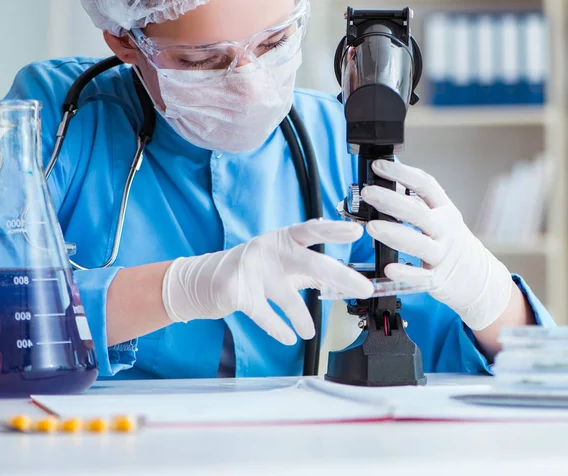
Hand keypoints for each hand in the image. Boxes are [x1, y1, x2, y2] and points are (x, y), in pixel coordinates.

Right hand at [161, 220, 372, 344]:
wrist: (203, 281)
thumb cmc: (250, 270)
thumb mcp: (280, 263)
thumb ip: (307, 269)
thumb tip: (340, 278)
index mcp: (281, 239)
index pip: (311, 230)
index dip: (334, 230)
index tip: (357, 232)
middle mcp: (269, 249)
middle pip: (309, 261)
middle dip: (339, 275)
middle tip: (364, 288)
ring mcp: (251, 269)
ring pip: (287, 296)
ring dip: (302, 317)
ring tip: (310, 332)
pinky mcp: (236, 291)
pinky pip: (265, 314)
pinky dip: (278, 328)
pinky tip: (289, 337)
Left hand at [361, 160, 511, 329]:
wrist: (477, 278)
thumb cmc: (449, 241)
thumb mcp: (440, 216)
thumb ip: (416, 201)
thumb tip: (385, 180)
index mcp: (444, 209)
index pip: (424, 185)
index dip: (401, 173)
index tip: (379, 166)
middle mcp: (444, 229)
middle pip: (417, 212)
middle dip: (391, 201)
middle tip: (368, 193)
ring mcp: (442, 254)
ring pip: (417, 242)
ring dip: (393, 233)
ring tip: (371, 226)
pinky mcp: (437, 278)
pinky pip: (419, 276)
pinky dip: (405, 272)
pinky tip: (389, 268)